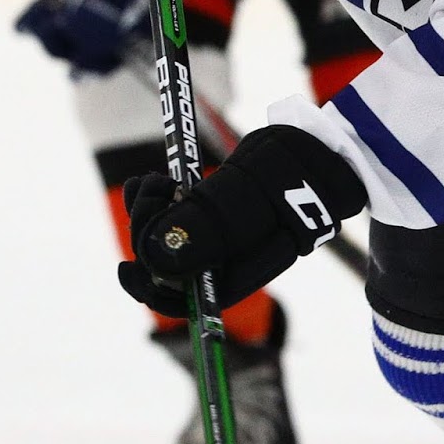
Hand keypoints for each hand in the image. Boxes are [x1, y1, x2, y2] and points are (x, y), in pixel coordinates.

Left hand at [118, 125, 367, 315]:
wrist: (315, 146)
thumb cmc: (292, 174)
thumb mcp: (247, 198)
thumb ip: (204, 228)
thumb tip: (153, 258)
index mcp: (240, 272)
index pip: (188, 298)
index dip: (153, 289)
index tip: (128, 266)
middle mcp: (227, 260)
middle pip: (170, 266)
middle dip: (148, 233)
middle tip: (150, 190)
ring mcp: (218, 235)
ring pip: (166, 238)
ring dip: (147, 212)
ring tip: (150, 182)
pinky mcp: (211, 211)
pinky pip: (171, 216)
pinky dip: (153, 200)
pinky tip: (149, 182)